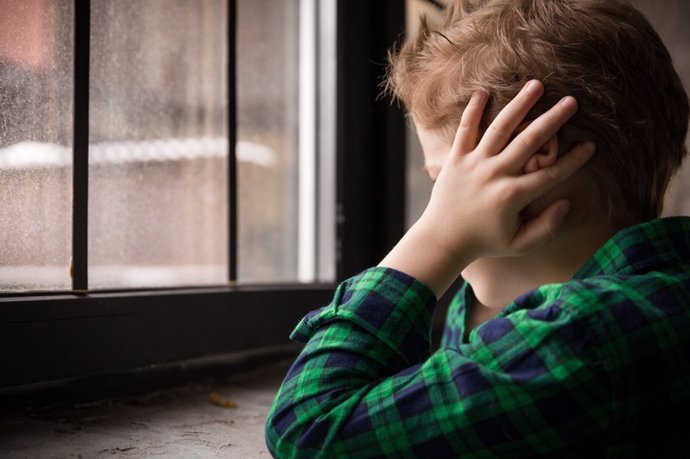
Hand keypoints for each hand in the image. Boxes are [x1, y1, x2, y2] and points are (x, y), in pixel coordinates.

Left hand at [418, 79, 594, 261]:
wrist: (442, 239)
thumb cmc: (484, 241)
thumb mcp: (519, 244)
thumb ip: (546, 227)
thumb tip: (565, 202)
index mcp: (512, 196)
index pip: (550, 174)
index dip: (574, 160)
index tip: (591, 145)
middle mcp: (495, 175)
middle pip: (529, 141)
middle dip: (553, 120)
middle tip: (572, 101)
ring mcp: (474, 164)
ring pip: (500, 128)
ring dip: (519, 105)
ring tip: (537, 85)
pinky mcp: (455, 158)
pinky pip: (465, 130)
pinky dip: (472, 111)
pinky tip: (483, 92)